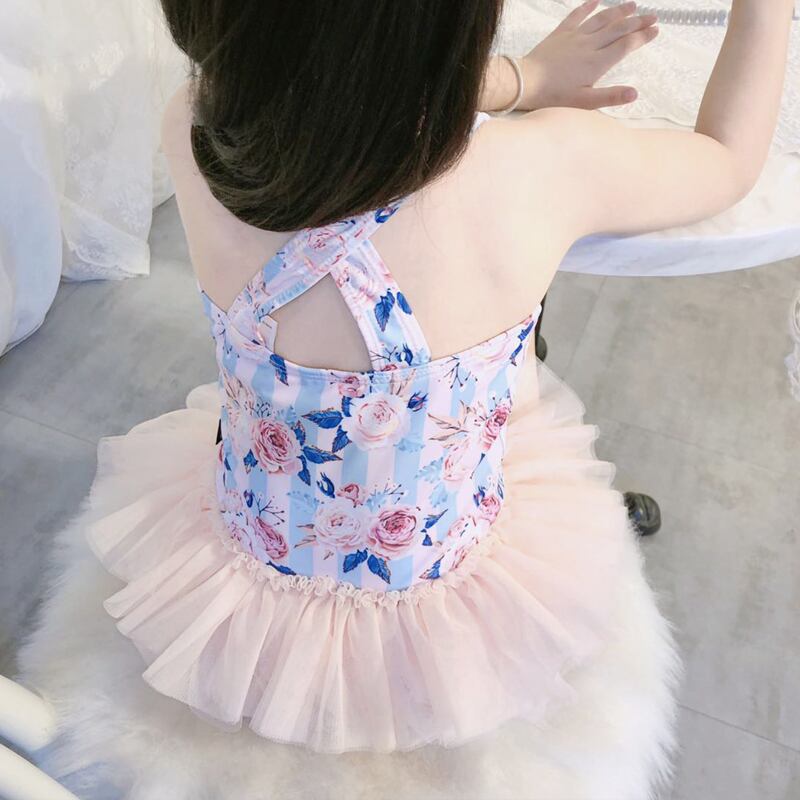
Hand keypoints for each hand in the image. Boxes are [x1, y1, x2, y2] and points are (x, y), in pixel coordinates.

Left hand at [519, 0, 658, 110]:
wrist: (526, 82)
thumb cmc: (554, 96)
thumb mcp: (584, 103)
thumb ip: (610, 96)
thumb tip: (635, 93)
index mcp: (597, 62)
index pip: (626, 45)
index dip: (642, 37)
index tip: (655, 30)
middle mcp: (589, 45)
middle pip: (618, 29)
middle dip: (637, 22)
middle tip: (653, 16)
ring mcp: (575, 37)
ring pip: (602, 19)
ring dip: (619, 11)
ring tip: (633, 5)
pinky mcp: (560, 33)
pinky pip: (576, 15)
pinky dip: (587, 7)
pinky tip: (595, 0)